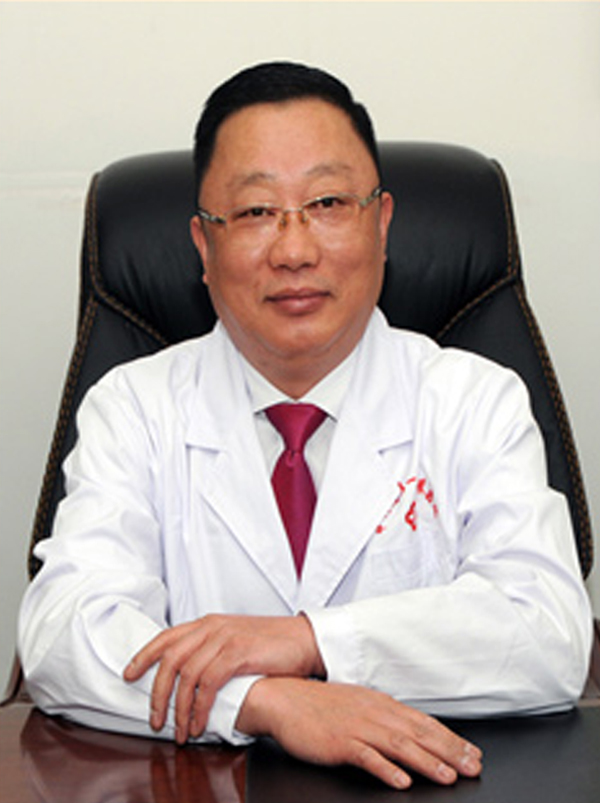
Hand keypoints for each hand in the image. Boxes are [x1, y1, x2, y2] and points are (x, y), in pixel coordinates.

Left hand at [123, 614, 323, 742]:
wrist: (304, 640)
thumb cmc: (273, 644)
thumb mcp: (235, 639)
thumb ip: (211, 650)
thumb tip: (188, 676)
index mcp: (208, 623)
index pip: (166, 637)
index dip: (143, 656)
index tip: (129, 674)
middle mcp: (212, 627)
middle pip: (170, 659)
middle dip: (157, 694)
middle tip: (155, 719)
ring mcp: (225, 638)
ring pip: (186, 674)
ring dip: (179, 708)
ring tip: (181, 730)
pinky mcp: (238, 652)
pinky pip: (208, 684)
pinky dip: (199, 707)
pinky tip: (200, 722)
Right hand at [236, 677, 482, 789]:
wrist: (283, 697)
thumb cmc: (319, 705)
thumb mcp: (358, 705)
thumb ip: (384, 718)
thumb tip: (411, 733)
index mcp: (380, 704)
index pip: (423, 722)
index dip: (451, 739)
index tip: (472, 754)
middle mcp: (374, 712)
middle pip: (418, 733)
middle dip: (449, 751)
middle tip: (472, 767)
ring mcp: (357, 726)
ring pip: (399, 744)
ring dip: (426, 762)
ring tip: (447, 777)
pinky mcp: (339, 741)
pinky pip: (366, 756)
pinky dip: (386, 768)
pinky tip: (401, 780)